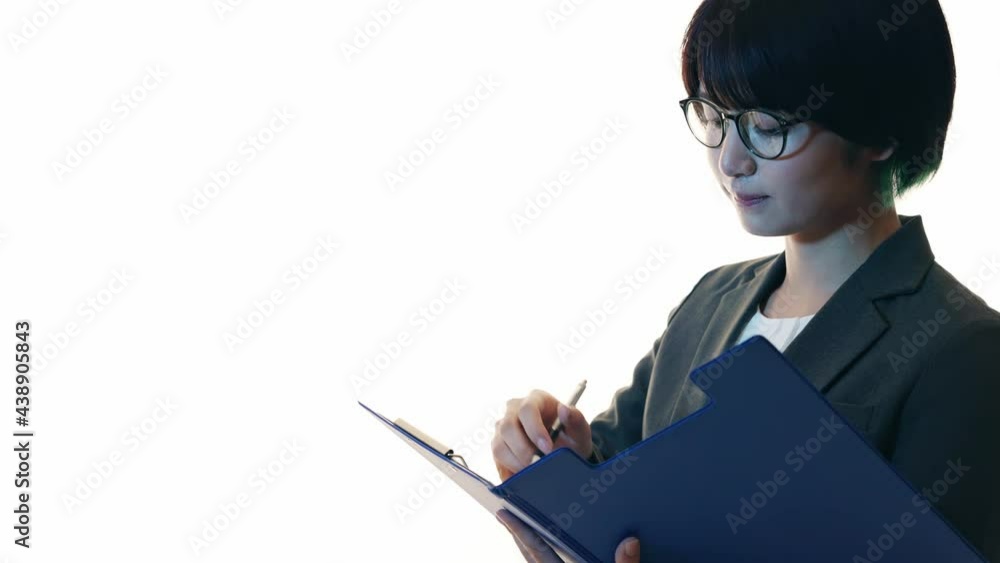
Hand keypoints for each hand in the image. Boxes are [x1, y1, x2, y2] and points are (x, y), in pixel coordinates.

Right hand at [492, 389, 593, 480]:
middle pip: (508, 427)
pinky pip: (496, 460)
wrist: (564, 452)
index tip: (547, 449)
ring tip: (532, 473)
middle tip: (538, 465)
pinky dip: (508, 472)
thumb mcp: (579, 430)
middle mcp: (514, 410)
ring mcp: (503, 427)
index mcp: (535, 399)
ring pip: (499, 445)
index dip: (535, 430)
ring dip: (514, 462)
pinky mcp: (499, 445)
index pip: (527, 409)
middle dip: (523, 450)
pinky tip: (522, 478)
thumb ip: (576, 419)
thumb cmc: (571, 437)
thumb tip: (563, 409)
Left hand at [496, 508, 639, 562]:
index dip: (519, 530)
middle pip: (529, 557)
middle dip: (517, 536)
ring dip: (526, 549)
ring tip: (521, 532)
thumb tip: (630, 540)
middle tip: (505, 516)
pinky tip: (545, 556)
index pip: (537, 550)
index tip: (503, 514)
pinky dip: (539, 561)